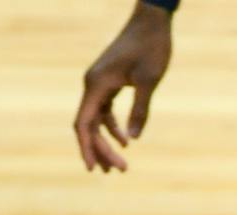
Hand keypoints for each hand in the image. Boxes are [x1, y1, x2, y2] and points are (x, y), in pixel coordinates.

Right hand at [74, 2, 172, 174]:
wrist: (152, 21)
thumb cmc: (151, 47)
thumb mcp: (148, 80)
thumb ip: (140, 110)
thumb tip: (133, 140)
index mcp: (97, 84)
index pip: (84, 123)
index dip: (87, 148)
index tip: (93, 169)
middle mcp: (92, 84)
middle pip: (89, 125)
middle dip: (102, 150)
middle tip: (119, 172)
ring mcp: (99, 83)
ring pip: (96, 120)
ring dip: (106, 142)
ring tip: (119, 166)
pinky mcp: (108, 82)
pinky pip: (105, 110)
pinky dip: (113, 127)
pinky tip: (126, 142)